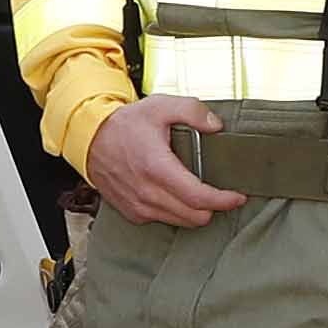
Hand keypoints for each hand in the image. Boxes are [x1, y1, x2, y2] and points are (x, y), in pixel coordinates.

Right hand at [84, 96, 237, 228]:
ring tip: (201, 194)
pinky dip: (177, 212)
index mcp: (157, 168)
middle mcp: (147, 193)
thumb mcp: (160, 106)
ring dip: (196, 211)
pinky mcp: (133, 213)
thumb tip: (216, 126)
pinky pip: (164, 220)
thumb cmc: (123, 125)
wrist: (89, 140)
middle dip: (214, 207)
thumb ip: (192, 111)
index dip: (224, 200)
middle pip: (195, 216)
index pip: (199, 198)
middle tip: (222, 193)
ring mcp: (139, 206)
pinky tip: (178, 195)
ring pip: (182, 222)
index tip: (237, 196)